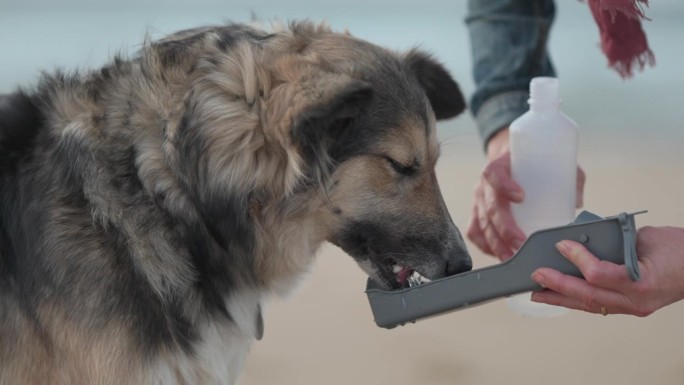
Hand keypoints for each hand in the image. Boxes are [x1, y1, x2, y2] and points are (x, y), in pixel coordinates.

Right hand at [467, 128, 585, 259]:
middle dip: (505, 228)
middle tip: (521, 243)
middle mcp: (485, 185)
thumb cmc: (531, 164)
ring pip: (482, 223)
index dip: (504, 186)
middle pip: (490, 207)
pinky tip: (497, 253)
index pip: (495, 174)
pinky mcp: (477, 214)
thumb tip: (577, 202)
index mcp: (500, 166)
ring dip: (496, 243)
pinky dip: (485, 245)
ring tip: (511, 257)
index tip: (520, 197)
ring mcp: (479, 201)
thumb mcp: (552, 163)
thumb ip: (568, 179)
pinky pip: (475, 231)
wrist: (510, 159)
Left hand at [530, 226, 683, 315]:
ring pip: (590, 306)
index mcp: (643, 281)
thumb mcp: (648, 238)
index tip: (561, 244)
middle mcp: (637, 300)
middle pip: (589, 296)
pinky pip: (599, 305)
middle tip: (535, 276)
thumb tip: (585, 240)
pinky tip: (560, 295)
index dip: (577, 259)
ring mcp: (634, 307)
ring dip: (561, 299)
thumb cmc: (679, 249)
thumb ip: (616, 241)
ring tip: (537, 293)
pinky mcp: (631, 307)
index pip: (601, 274)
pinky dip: (577, 299)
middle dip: (558, 286)